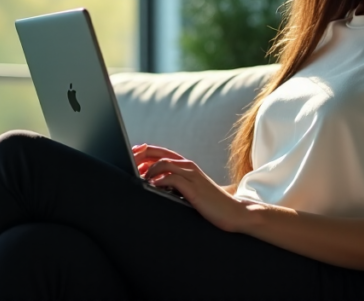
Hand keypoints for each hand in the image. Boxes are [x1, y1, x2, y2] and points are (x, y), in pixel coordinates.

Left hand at [132, 143, 249, 231]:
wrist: (234, 212)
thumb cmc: (211, 204)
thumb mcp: (192, 191)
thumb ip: (177, 185)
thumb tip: (155, 184)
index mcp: (188, 166)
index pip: (162, 152)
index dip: (146, 151)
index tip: (132, 153)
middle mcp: (189, 167)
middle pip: (160, 154)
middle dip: (142, 155)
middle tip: (129, 160)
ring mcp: (192, 177)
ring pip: (164, 163)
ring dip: (149, 169)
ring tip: (139, 177)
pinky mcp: (194, 189)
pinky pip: (173, 179)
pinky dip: (160, 180)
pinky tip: (152, 186)